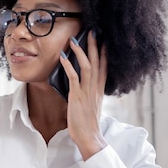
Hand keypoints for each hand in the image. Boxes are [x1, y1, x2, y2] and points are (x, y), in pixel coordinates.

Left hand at [60, 29, 107, 159]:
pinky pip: (74, 77)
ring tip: (74, 40)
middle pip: (98, 62)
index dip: (104, 52)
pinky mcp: (78, 97)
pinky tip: (63, 57)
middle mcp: (96, 88)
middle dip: (94, 45)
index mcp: (99, 89)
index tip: (103, 40)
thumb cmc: (87, 123)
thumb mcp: (90, 105)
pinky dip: (69, 66)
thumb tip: (80, 87)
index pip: (104, 66)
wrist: (89, 137)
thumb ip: (87, 94)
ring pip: (88, 66)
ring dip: (81, 52)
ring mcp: (87, 91)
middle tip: (92, 31)